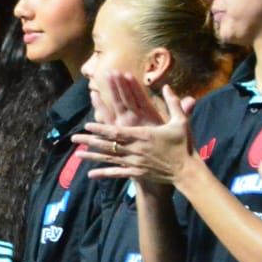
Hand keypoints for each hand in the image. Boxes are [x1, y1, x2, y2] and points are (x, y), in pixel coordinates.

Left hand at [77, 72, 195, 190]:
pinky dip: (103, 174)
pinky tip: (90, 174)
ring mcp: (134, 163)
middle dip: (90, 140)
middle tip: (74, 137)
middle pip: (108, 144)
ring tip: (76, 154)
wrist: (187, 171)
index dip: (102, 128)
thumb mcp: (181, 122)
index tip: (88, 124)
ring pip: (109, 158)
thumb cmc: (184, 145)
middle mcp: (135, 149)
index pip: (118, 131)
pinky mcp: (136, 173)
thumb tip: (168, 87)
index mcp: (143, 135)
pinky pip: (117, 173)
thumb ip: (174, 104)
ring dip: (92, 156)